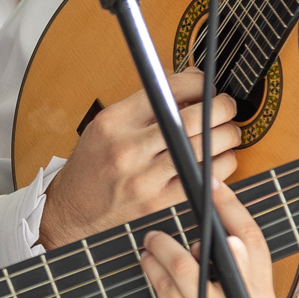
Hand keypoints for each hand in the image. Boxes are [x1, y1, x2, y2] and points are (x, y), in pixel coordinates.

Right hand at [39, 70, 239, 248]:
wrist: (72, 214)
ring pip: (208, 147)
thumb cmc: (91, 169)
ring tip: (225, 133)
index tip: (205, 87)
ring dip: (227, 135)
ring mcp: (146, 179)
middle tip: (225, 108)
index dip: (198, 83)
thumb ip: (143, 107)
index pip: (169, 89)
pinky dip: (222, 164)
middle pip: (194, 118)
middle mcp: (129, 150)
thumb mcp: (105, 128)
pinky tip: (215, 160)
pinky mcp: (161, 203)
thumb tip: (190, 85)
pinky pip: (208, 177)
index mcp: (114, 123)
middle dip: (222, 107)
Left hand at [142, 182, 277, 297]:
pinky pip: (165, 288)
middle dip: (203, 219)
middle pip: (225, 247)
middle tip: (185, 203)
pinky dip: (152, 268)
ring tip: (152, 241)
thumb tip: (206, 239)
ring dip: (163, 246)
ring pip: (186, 265)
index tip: (217, 187)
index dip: (236, 210)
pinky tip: (146, 261)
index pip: (255, 243)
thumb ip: (230, 278)